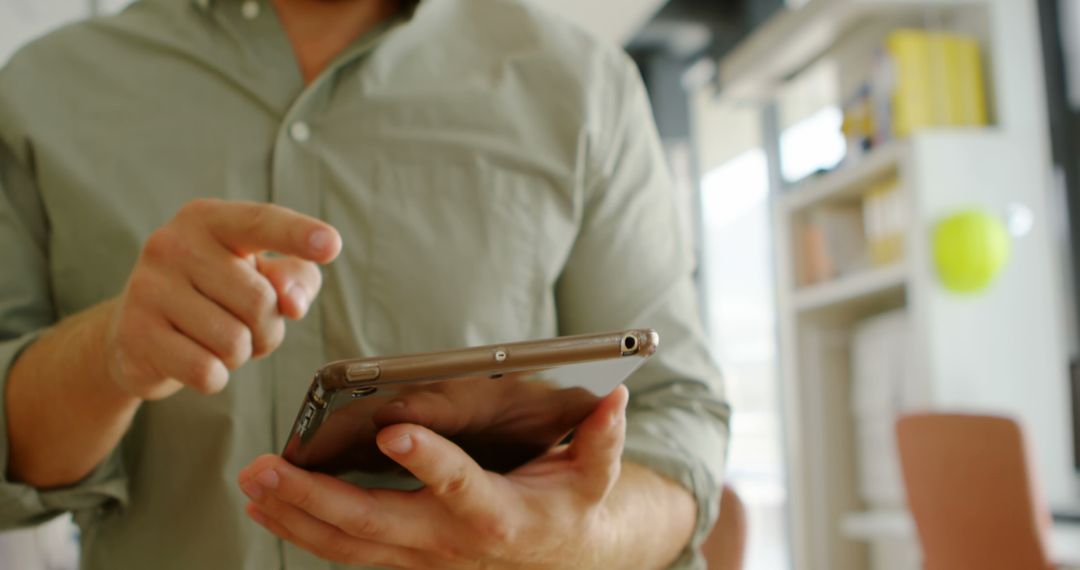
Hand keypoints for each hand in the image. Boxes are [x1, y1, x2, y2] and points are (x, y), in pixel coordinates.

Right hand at [106, 199, 340, 399]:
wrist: (139, 332)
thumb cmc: (217, 295)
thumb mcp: (263, 275)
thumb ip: (295, 279)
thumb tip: (293, 302)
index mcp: (209, 219)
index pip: (261, 222)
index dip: (297, 235)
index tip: (331, 245)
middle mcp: (172, 243)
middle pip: (260, 301)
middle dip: (268, 328)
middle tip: (247, 326)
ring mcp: (147, 287)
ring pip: (234, 341)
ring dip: (241, 353)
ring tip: (218, 339)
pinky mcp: (135, 334)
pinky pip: (206, 371)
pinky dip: (215, 376)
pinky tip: (196, 359)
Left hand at [239, 386, 630, 569]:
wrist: (556, 563)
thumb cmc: (569, 509)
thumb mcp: (594, 476)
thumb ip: (602, 440)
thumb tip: (617, 397)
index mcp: (497, 518)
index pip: (458, 486)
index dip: (429, 461)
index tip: (393, 429)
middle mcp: (450, 546)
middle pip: (375, 526)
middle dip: (317, 501)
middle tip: (267, 471)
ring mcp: (421, 561)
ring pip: (348, 548)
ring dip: (296, 518)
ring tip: (252, 487)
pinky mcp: (404, 563)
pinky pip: (346, 554)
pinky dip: (304, 532)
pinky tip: (270, 508)